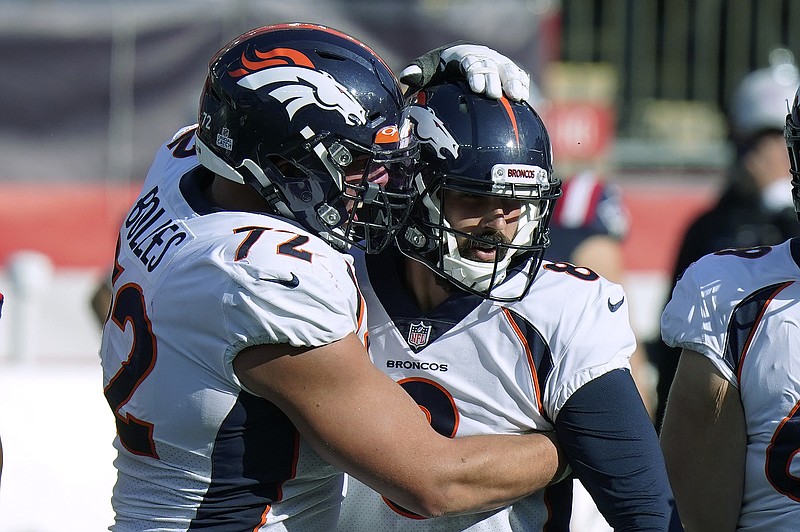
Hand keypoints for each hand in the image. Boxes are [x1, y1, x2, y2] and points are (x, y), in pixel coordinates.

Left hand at [400, 43, 530, 100]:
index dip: (474, 73)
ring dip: (513, 82)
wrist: (460, 68)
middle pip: (491, 66)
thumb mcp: (429, 70)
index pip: (470, 62)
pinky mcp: (508, 74)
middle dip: (493, 80)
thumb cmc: (442, 71)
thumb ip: (419, 72)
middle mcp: (483, 56)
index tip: (476, 88)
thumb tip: (407, 77)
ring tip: (517, 97)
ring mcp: (498, 64)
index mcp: (464, 54)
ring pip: (508, 70)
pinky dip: (522, 85)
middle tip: (493, 95)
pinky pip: (518, 76)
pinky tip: (525, 98)